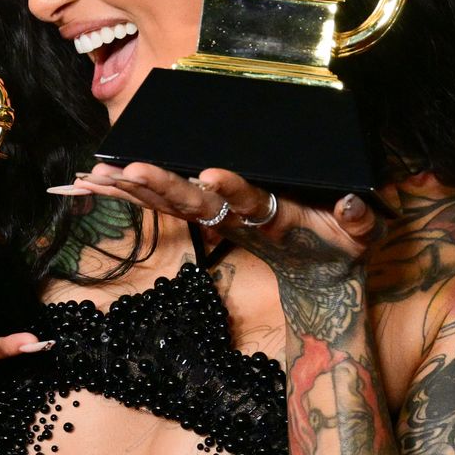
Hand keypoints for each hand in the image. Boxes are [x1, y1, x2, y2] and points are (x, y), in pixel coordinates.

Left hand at [71, 163, 380, 284]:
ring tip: (93, 176)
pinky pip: (163, 205)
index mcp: (275, 219)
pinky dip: (130, 193)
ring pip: (170, 203)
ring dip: (132, 191)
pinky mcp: (210, 216)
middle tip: (128, 171)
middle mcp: (239, 219)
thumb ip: (358, 219)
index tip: (210, 174)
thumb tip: (353, 205)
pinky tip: (97, 182)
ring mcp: (221, 220)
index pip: (249, 202)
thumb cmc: (341, 249)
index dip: (231, 189)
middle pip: (195, 203)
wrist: (320, 283)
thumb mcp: (360, 236)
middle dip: (162, 187)